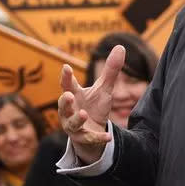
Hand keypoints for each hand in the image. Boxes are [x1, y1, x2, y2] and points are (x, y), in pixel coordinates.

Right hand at [58, 45, 124, 163]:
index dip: (66, 77)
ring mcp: (75, 126)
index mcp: (74, 95)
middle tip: (68, 95)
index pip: (68, 85)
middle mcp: (70, 111)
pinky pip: (90, 138)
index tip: (66, 67)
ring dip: (76, 119)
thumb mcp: (104, 88)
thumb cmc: (94, 106)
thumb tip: (120, 47)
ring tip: (83, 114)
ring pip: (72, 124)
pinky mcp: (84, 138)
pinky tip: (108, 137)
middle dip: (65, 101)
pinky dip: (98, 138)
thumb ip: (110, 70)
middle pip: (63, 106)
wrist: (94, 130)